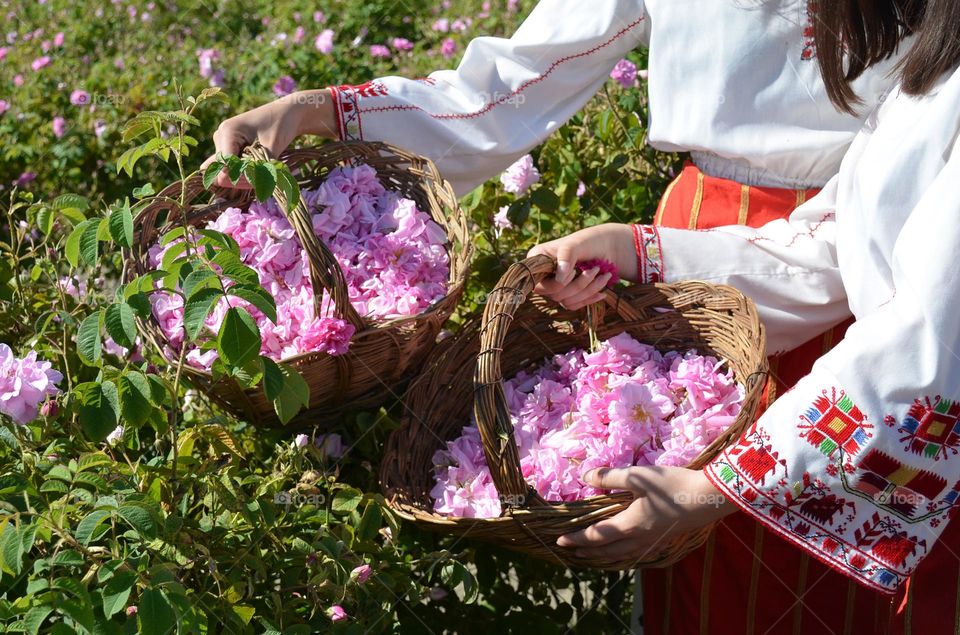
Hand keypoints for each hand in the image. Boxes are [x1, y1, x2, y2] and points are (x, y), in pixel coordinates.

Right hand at [200, 89, 336, 188]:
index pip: (225, 167)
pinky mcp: (230, 149)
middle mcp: (220, 137)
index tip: (264, 174)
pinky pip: (231, 169)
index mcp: (227, 132)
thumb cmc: (281, 125)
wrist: (287, 113)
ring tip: (266, 169)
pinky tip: (260, 169)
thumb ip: (256, 168)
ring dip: (247, 177)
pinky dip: (246, 173)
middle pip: (224, 172)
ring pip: (228, 173)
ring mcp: (223, 143)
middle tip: (267, 173)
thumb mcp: (271, 148)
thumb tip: (232, 184)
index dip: (243, 176)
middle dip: (245, 178)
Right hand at [527, 223, 636, 309]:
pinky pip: (573, 305)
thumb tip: (559, 279)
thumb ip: (566, 256)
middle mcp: (543, 274)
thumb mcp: (576, 244)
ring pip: (566, 300)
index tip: (574, 271)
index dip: (556, 282)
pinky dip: (589, 299)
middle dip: (578, 284)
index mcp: (538, 259)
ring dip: (588, 290)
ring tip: (604, 276)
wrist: (607, 246)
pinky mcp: (567, 294)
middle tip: (596, 269)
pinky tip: (602, 292)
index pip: (538, 281)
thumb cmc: (589, 241)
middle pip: (554, 293)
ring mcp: (554, 286)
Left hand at [556, 466, 735, 561]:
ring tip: (592, 555)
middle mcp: (639, 539)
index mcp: (630, 525)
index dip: (576, 539)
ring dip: (604, 556)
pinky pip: (636, 553)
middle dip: (587, 552)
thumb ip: (609, 478)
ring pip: (622, 555)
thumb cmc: (672, 485)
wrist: (709, 497)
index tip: (560, 541)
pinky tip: (624, 550)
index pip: (596, 536)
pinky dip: (622, 555)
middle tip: (571, 552)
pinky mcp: (665, 539)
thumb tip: (585, 477)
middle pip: (607, 552)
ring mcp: (654, 542)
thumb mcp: (638, 477)